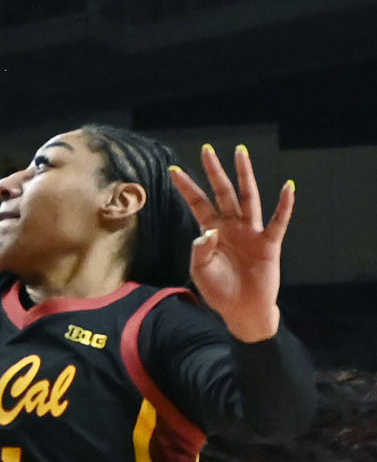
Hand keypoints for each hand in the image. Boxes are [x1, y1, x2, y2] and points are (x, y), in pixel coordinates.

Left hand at [169, 144, 294, 342]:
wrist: (242, 312)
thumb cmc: (220, 292)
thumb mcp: (201, 272)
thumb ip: (200, 251)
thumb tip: (209, 230)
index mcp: (212, 232)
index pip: (198, 204)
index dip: (187, 188)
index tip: (173, 170)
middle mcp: (231, 226)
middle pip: (222, 193)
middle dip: (214, 172)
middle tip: (206, 149)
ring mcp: (250, 232)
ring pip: (248, 197)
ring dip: (244, 175)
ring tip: (240, 153)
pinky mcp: (268, 243)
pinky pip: (277, 221)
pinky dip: (284, 205)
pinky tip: (287, 188)